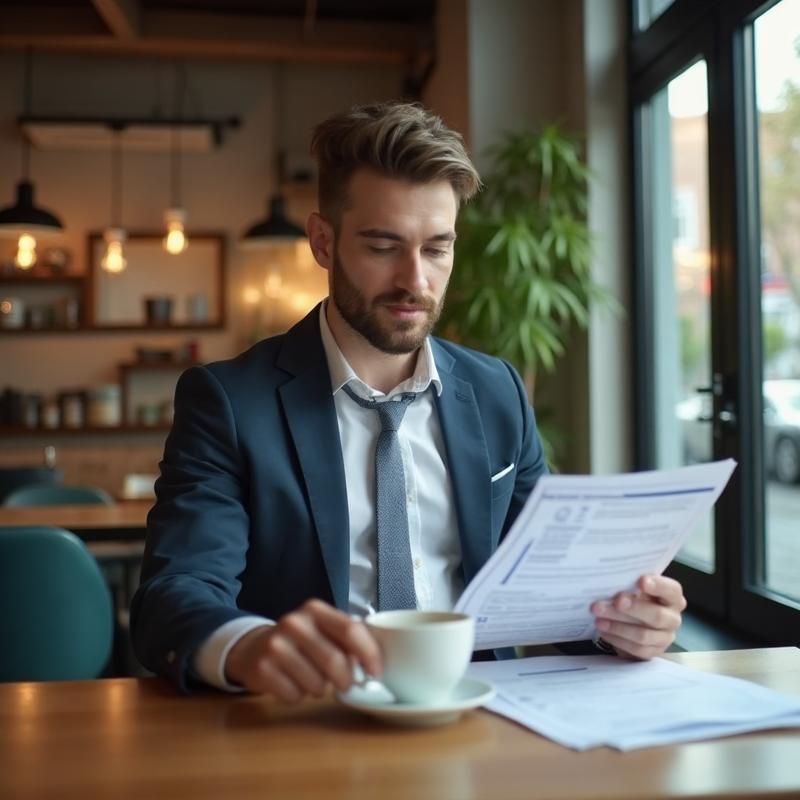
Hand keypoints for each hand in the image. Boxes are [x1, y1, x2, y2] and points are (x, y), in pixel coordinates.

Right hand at [224, 599, 381, 701]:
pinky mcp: (262, 668)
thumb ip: (350, 638)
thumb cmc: (302, 641)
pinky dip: (299, 697)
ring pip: (316, 684)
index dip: (369, 654)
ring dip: (321, 689)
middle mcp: (294, 623)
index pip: (350, 630)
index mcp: (316, 610)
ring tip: (313, 679)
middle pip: (335, 661)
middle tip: (346, 685)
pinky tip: (293, 684)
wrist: (254, 648)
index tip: (376, 673)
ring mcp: (275, 645)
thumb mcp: (324, 630)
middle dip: (346, 680)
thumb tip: (379, 662)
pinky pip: (294, 696)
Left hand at [590, 575, 686, 659]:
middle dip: (633, 608)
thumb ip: (631, 585)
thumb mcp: (635, 587)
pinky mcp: (654, 651)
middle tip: (616, 602)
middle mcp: (673, 618)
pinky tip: (603, 632)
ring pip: (643, 635)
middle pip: (657, 616)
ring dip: (619, 627)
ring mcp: (665, 637)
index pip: (671, 590)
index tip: (641, 581)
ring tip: (599, 619)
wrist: (634, 621)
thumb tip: (613, 581)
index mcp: (672, 597)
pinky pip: (636, 649)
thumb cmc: (635, 597)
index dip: (657, 586)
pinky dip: (618, 640)